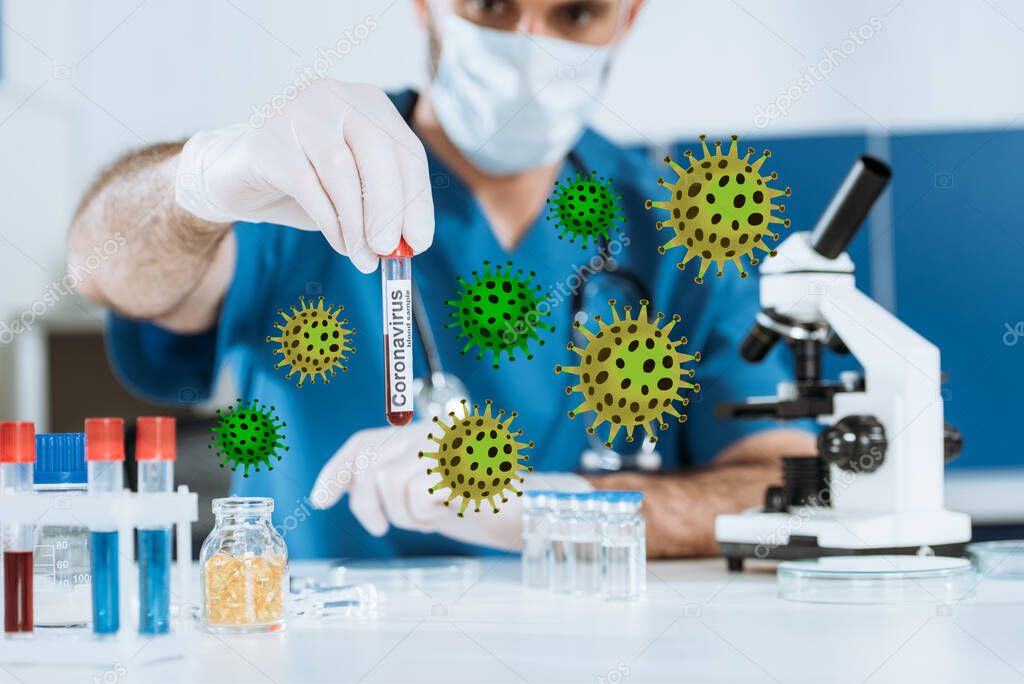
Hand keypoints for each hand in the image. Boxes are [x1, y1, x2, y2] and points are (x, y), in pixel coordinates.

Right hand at [174, 79, 433, 272]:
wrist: (234, 175)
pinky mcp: (267, 140)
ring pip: (342, 171)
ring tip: (363, 257)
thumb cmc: (305, 182)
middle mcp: (334, 97)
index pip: (406, 150)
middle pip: (378, 152)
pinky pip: (308, 186)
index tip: (419, 241)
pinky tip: (340, 245)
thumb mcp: (354, 191)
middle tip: (390, 249)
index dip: (417, 200)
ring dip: (357, 223)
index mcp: (367, 104)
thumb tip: (410, 242)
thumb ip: (382, 207)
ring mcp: (297, 112)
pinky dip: (330, 222)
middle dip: (389, 208)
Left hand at [311, 422, 591, 550]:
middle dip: (366, 503)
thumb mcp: (422, 490)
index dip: (337, 470)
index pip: (365, 442)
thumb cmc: (473, 501)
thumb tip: (336, 491)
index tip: (320, 500)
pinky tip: (448, 509)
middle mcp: (433, 430)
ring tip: (430, 515)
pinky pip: (417, 495)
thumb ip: (387, 479)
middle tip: (382, 526)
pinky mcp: (462, 465)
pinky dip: (426, 514)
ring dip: (403, 515)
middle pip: (370, 463)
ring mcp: (449, 445)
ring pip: (389, 483)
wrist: (528, 510)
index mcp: (421, 432)